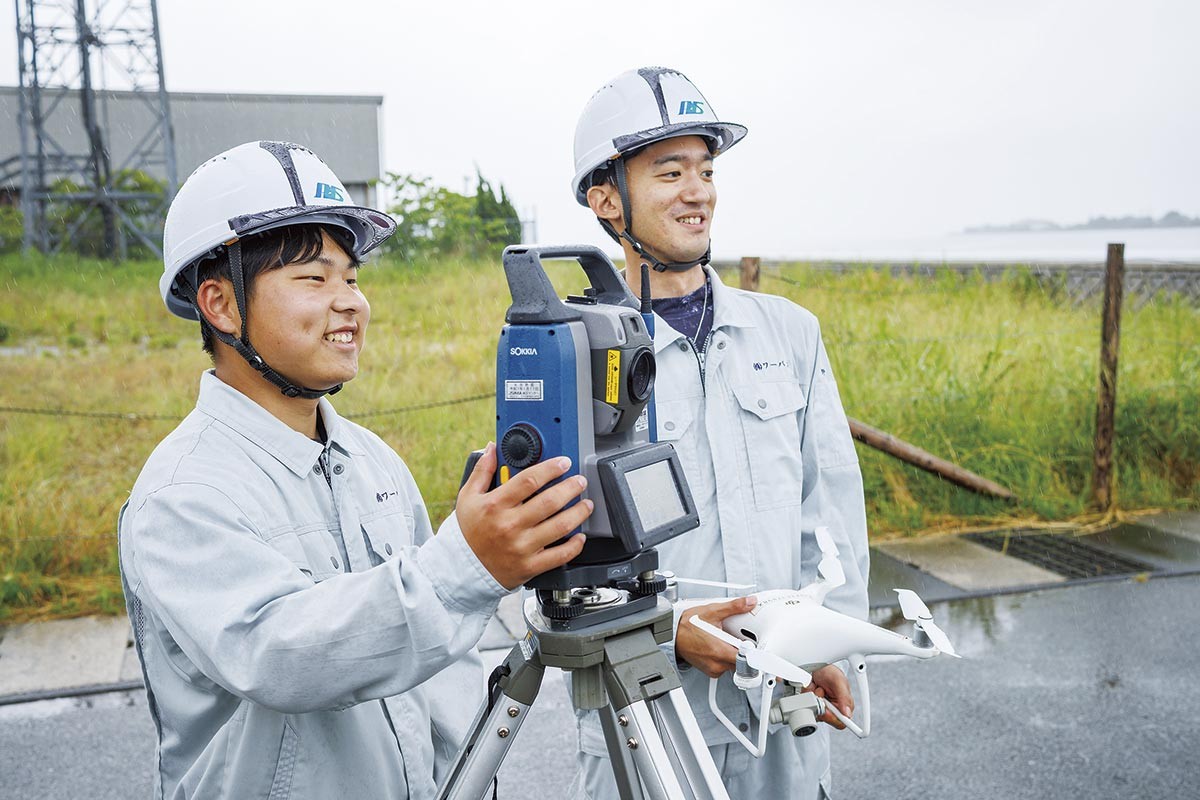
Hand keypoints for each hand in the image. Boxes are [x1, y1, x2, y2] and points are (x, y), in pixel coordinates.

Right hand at [455, 442, 592, 589]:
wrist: (463, 569)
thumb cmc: (468, 532)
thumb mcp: (468, 497)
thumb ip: (481, 471)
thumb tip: (492, 448)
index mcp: (495, 505)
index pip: (529, 480)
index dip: (551, 468)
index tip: (563, 462)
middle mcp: (510, 525)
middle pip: (550, 501)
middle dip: (571, 487)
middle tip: (580, 481)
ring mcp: (521, 547)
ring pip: (560, 526)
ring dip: (579, 513)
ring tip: (587, 504)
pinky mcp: (530, 566)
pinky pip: (559, 556)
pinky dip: (575, 545)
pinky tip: (580, 536)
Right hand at [674, 596, 757, 677]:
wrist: (670, 635)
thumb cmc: (686, 626)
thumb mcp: (712, 611)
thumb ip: (734, 607)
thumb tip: (749, 602)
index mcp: (720, 651)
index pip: (747, 659)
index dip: (754, 652)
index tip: (756, 647)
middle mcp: (717, 664)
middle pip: (742, 661)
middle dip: (742, 649)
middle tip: (735, 637)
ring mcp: (713, 669)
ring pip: (733, 664)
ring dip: (733, 653)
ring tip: (723, 640)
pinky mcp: (710, 670)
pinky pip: (724, 665)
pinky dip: (724, 656)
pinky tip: (717, 645)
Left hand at [805, 664, 853, 728]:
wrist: (818, 666)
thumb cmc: (831, 672)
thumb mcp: (839, 681)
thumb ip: (844, 697)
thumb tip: (847, 713)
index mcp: (844, 706)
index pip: (840, 722)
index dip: (831, 718)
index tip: (825, 709)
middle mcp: (833, 708)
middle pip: (823, 716)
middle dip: (819, 702)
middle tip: (820, 690)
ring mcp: (821, 707)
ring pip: (813, 710)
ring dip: (812, 697)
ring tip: (816, 687)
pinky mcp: (812, 704)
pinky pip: (805, 704)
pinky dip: (806, 694)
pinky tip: (811, 687)